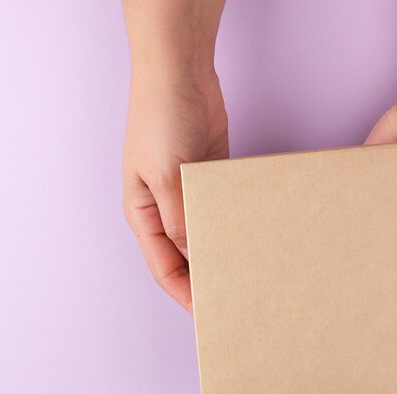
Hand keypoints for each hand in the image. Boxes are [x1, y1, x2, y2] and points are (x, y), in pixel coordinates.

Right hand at [123, 71, 227, 311]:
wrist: (180, 75)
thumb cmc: (160, 121)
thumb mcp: (166, 178)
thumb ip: (181, 222)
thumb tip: (196, 258)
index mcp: (143, 215)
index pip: (164, 268)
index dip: (185, 294)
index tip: (209, 315)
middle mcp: (165, 211)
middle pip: (187, 257)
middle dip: (207, 279)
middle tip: (236, 300)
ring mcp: (189, 196)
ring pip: (208, 237)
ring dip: (224, 253)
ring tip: (249, 275)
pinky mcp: (211, 180)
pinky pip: (224, 212)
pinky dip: (235, 226)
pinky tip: (253, 240)